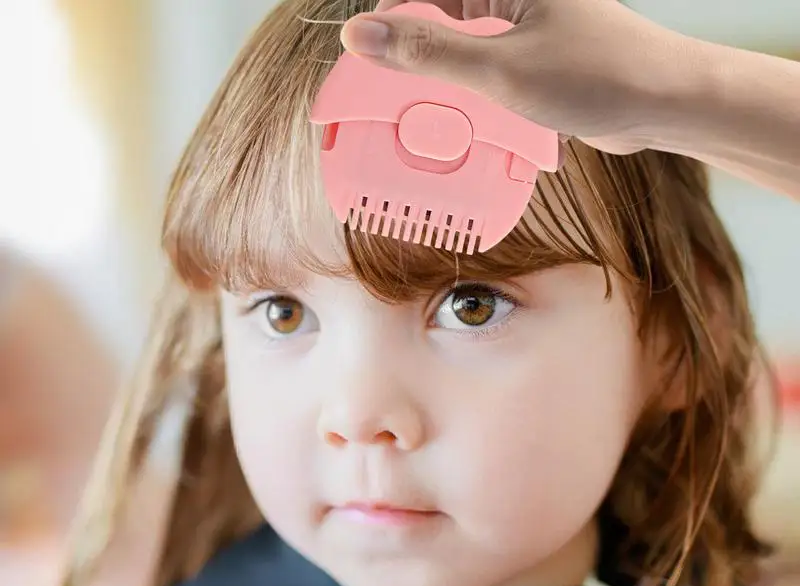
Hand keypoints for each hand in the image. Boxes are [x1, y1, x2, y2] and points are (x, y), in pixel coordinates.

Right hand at [340, 0, 689, 156]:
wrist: (663, 104)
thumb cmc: (598, 74)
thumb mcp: (500, 68)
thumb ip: (429, 52)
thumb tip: (361, 35)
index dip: (384, 22)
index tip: (358, 60)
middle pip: (435, 17)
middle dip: (408, 56)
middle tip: (383, 96)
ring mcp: (521, 26)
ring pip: (455, 47)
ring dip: (436, 80)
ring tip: (415, 112)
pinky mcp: (531, 58)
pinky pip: (480, 70)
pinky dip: (464, 94)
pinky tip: (455, 119)